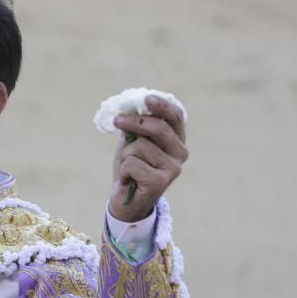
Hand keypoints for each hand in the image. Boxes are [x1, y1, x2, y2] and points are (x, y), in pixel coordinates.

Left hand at [108, 95, 188, 221]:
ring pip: (140, 146)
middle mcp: (180, 153)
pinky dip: (123, 169)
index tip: (146, 98)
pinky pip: (132, 163)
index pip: (176, 117)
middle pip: (158, 128)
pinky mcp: (160, 182)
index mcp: (176, 140)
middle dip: (134, 122)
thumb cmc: (131, 167)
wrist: (126, 200)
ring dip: (125, 155)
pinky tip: (128, 179)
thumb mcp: (133, 142)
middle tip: (116, 121)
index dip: (162, 105)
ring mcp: (173, 169)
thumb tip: (128, 106)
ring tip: (127, 167)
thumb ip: (135, 126)